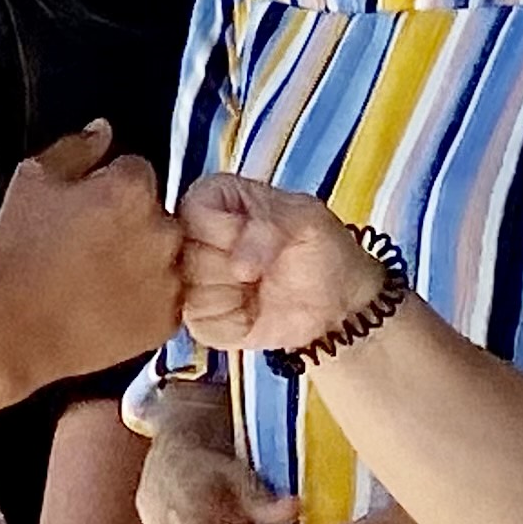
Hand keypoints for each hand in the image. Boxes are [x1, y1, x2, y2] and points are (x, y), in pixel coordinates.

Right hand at [0, 123, 176, 385]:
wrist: (11, 331)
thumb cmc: (16, 256)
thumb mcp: (32, 181)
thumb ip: (76, 147)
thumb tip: (104, 131)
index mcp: (131, 189)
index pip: (136, 170)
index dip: (107, 187)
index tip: (85, 210)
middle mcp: (162, 229)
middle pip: (157, 211)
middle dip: (131, 222)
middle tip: (89, 247)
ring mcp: (169, 278)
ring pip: (167, 254)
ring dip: (144, 259)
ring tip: (98, 279)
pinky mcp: (168, 319)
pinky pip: (167, 297)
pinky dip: (146, 299)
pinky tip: (108, 303)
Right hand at [175, 174, 389, 354]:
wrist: (336, 303)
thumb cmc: (319, 248)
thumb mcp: (305, 219)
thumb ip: (268, 227)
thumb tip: (238, 266)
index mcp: (211, 198)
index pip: (193, 213)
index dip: (229, 231)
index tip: (259, 236)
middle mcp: (192, 237)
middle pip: (187, 257)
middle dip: (233, 266)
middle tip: (263, 266)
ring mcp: (191, 280)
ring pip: (191, 293)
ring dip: (235, 296)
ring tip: (258, 287)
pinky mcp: (199, 318)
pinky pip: (202, 325)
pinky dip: (236, 323)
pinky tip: (253, 312)